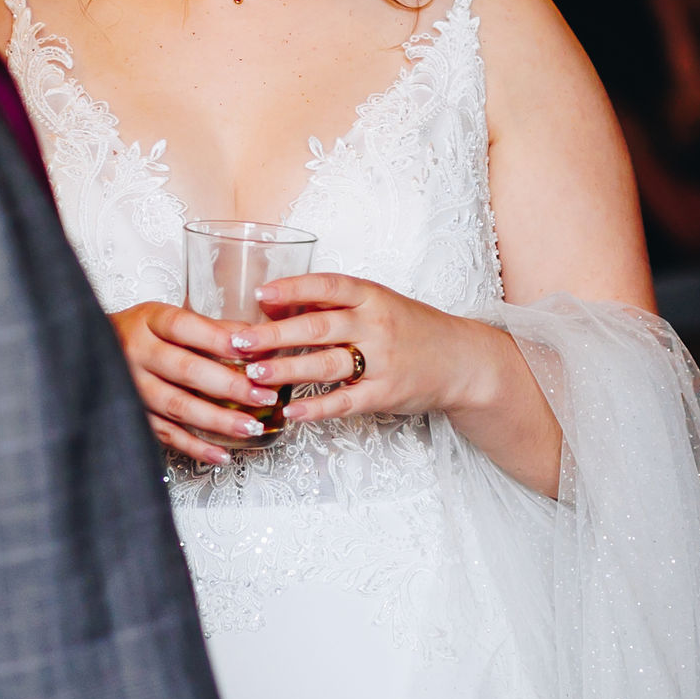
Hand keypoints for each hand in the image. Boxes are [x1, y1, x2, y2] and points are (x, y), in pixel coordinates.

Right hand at [112, 299, 276, 468]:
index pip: (184, 327)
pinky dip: (195, 447)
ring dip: (217, 420)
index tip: (251, 349)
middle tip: (263, 395)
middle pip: (185, 370)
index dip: (218, 339)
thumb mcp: (168, 318)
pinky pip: (165, 435)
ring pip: (177, 406)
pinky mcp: (131, 415)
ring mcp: (131, 386)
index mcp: (148, 321)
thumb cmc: (141, 332)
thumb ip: (211, 328)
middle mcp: (137, 352)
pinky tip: (222, 454)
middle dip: (229, 385)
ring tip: (251, 427)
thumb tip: (258, 338)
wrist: (89, 350)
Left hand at [233, 271, 526, 431]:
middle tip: (237, 341)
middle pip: (319, 327)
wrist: (461, 360)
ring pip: (327, 364)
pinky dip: (316, 409)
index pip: (328, 286)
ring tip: (252, 376)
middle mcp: (377, 324)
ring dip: (286, 370)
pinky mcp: (385, 394)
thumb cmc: (409, 328)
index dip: (293, 288)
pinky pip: (345, 402)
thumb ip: (332, 303)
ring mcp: (383, 361)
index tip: (260, 294)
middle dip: (274, 335)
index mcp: (372, 296)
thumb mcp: (377, 304)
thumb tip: (272, 305)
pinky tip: (289, 413)